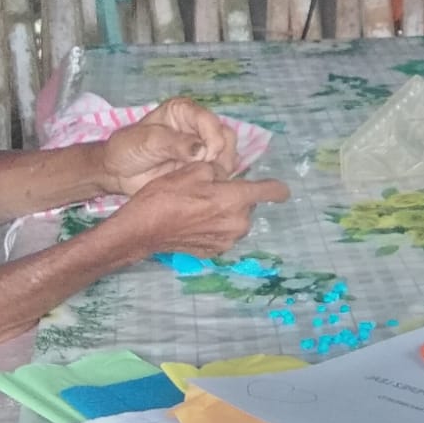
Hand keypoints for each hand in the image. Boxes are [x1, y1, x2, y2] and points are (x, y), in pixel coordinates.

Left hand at [101, 97, 238, 196]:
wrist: (116, 173)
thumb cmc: (126, 148)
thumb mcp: (147, 141)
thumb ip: (175, 143)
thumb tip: (202, 150)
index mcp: (184, 112)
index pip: (210, 120)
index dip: (212, 138)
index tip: (204, 157)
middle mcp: (197, 128)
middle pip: (226, 136)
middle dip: (221, 155)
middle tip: (206, 171)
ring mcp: (201, 149)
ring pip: (228, 155)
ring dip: (221, 169)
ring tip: (204, 180)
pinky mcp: (201, 169)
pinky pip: (220, 173)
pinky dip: (217, 180)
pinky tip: (204, 186)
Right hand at [106, 162, 289, 258]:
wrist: (141, 231)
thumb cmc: (166, 197)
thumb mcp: (192, 171)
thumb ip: (218, 170)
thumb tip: (226, 175)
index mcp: (236, 200)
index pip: (271, 191)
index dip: (277, 187)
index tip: (282, 189)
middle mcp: (238, 224)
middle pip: (249, 205)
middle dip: (237, 196)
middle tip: (212, 190)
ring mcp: (227, 241)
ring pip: (236, 219)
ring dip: (226, 212)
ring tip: (200, 206)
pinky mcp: (213, 252)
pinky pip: (223, 233)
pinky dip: (214, 226)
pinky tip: (195, 221)